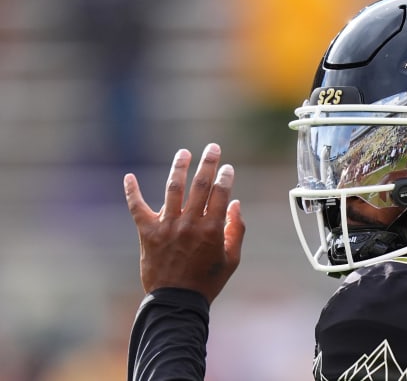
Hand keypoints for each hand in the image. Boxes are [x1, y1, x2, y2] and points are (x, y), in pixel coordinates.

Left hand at [124, 143, 243, 303]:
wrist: (177, 301)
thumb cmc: (207, 281)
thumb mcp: (231, 259)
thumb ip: (237, 230)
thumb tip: (236, 203)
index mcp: (212, 230)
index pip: (220, 194)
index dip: (225, 177)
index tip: (227, 167)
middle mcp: (190, 224)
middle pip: (200, 185)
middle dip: (208, 163)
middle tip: (213, 147)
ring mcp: (167, 227)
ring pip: (173, 190)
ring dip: (179, 168)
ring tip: (184, 153)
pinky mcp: (148, 233)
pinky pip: (137, 208)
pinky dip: (131, 192)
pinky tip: (128, 176)